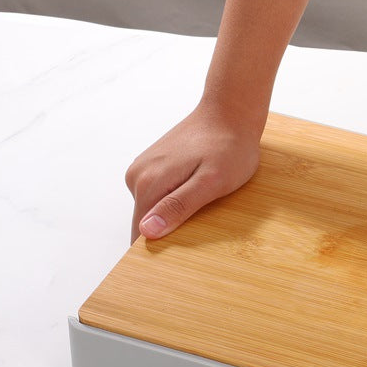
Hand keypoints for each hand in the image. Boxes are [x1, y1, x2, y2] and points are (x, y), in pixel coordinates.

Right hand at [125, 103, 261, 242]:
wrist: (230, 113)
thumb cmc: (229, 148)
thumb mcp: (211, 182)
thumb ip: (179, 206)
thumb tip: (147, 231)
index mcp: (148, 183)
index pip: (141, 233)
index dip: (159, 249)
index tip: (180, 254)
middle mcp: (137, 175)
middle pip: (145, 221)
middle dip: (168, 230)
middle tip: (201, 220)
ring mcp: (143, 167)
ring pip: (152, 207)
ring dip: (172, 213)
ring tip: (200, 201)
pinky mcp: (153, 164)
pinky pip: (157, 193)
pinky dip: (173, 199)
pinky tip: (194, 190)